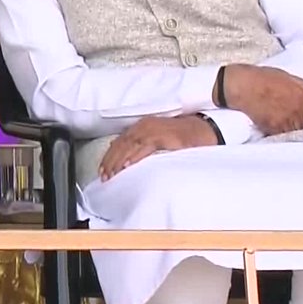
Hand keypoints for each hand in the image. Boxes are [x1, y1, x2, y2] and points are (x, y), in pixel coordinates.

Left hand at [99, 115, 216, 179]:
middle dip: (111, 161)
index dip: (109, 157)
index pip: (119, 142)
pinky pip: (145, 148)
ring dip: (119, 161)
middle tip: (104, 176)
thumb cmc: (179, 136)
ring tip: (112, 174)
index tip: (102, 170)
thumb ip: (138, 143)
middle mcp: (143, 127)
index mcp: (140, 127)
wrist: (200, 129)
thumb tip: (118, 150)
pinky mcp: (162, 137)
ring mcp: (152, 130)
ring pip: (129, 146)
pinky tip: (128, 166)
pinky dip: (135, 156)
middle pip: (121, 145)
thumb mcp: (155, 137)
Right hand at [222, 64, 302, 134]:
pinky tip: (271, 125)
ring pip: (292, 130)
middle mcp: (295, 110)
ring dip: (287, 127)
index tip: (298, 113)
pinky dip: (276, 131)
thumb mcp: (283, 75)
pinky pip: (279, 134)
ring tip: (279, 121)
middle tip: (288, 117)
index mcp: (300, 97)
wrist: (239, 85)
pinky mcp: (272, 127)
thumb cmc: (258, 77)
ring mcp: (284, 119)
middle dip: (297, 121)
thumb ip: (302, 86)